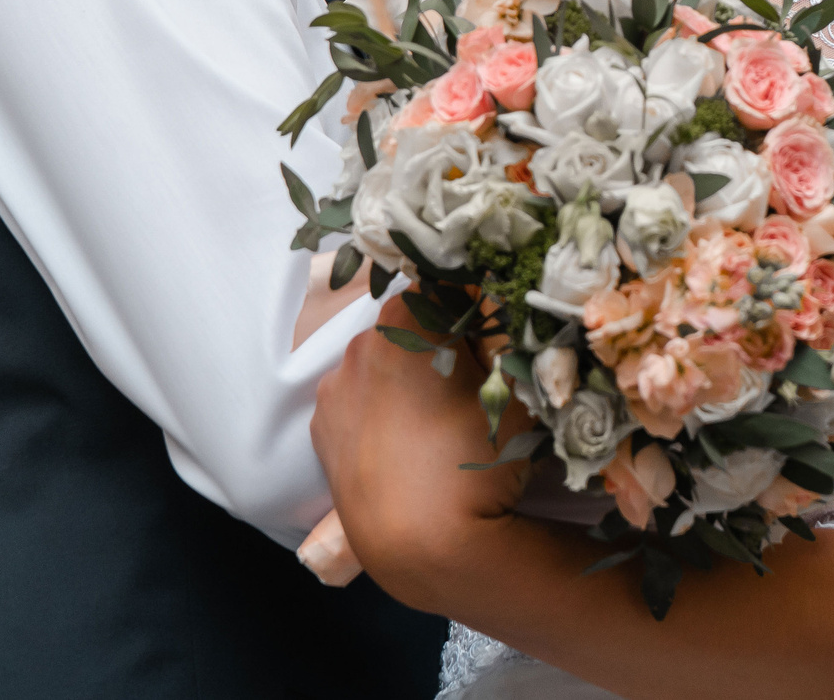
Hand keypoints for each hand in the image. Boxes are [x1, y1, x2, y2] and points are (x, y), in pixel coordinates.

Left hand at [310, 293, 532, 602]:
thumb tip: (494, 303)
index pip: (448, 286)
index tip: (495, 340)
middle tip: (471, 385)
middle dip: (441, 342)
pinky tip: (407, 444)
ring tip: (438, 424)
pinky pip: (359, 400)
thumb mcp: (511, 388)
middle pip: (411, 324)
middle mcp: (359, 344)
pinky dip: (381, 409)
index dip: (478, 308)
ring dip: (408, 376)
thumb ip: (502, 333)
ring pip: (382, 364)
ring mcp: (334, 389)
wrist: (424, 546)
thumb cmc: (477, 461)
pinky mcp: (322, 430)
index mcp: (404, 321)